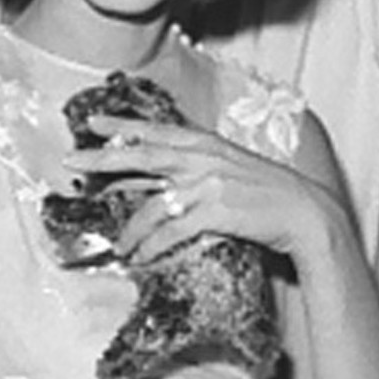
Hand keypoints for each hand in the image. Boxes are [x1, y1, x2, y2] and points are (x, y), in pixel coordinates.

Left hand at [65, 112, 341, 266]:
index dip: (122, 126)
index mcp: (206, 144)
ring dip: (131, 229)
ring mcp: (211, 183)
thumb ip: (190, 169)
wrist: (306, 214)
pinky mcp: (218, 210)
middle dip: (104, 157)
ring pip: (154, 203)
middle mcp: (205, 158)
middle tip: (72, 160)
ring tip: (120, 247)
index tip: (91, 122)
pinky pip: (172, 229)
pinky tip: (142, 255)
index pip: (155, 132)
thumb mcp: (227, 169)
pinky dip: (153, 244)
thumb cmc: (265, 194)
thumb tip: (149, 179)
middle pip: (144, 156)